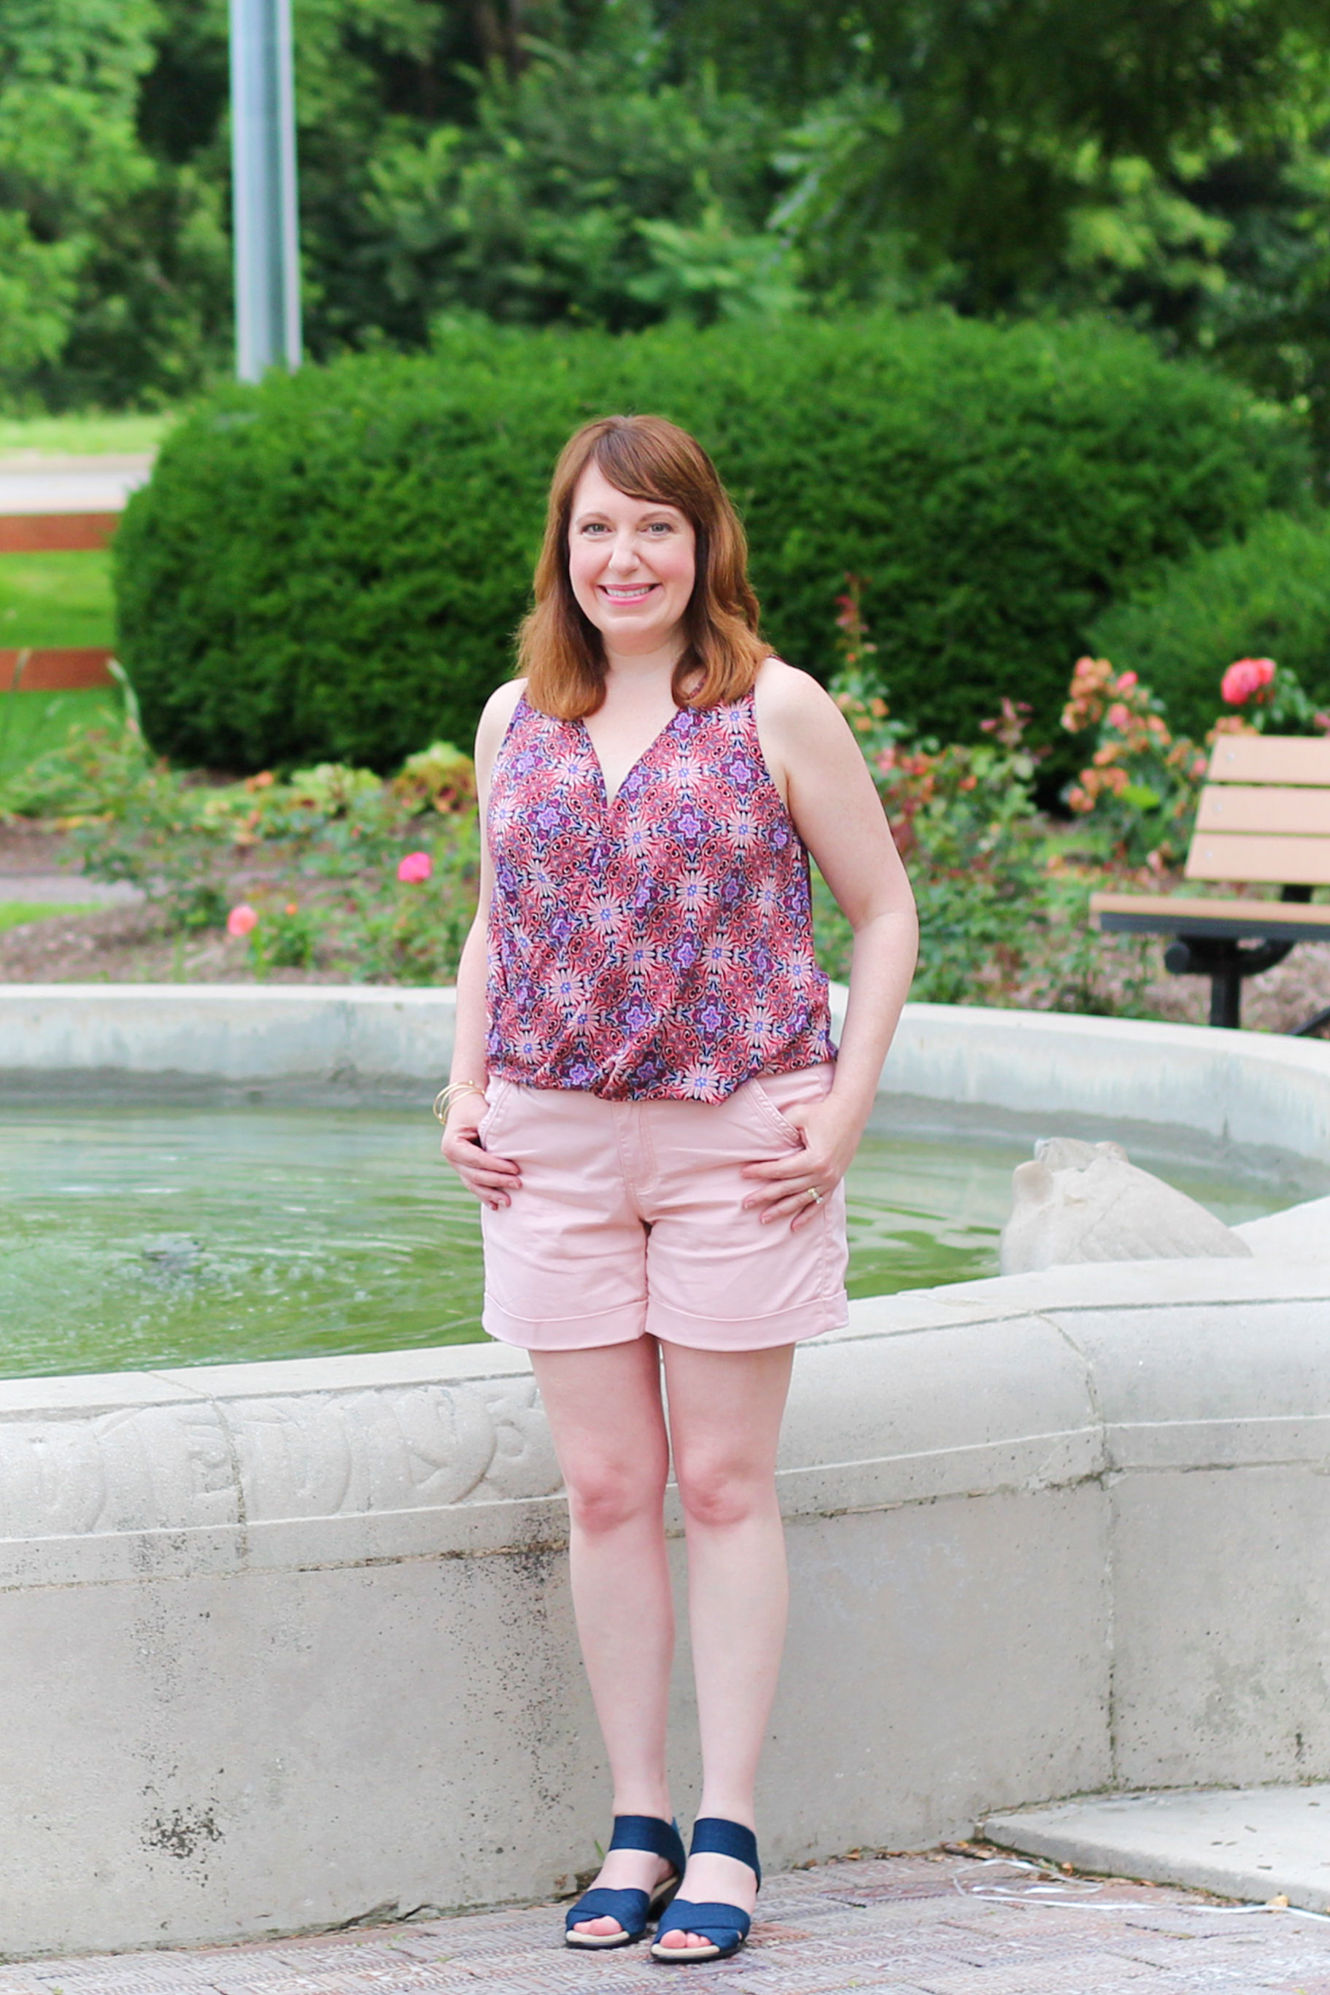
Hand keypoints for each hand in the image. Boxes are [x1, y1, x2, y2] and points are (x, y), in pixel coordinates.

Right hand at [440, 1094, 520, 1208]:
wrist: (465, 1103)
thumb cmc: (476, 1108)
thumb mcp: (482, 1117)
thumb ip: (492, 1134)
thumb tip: (512, 1151)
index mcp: (452, 1145)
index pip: (477, 1160)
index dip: (496, 1166)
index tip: (515, 1169)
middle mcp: (451, 1158)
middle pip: (475, 1175)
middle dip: (498, 1181)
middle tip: (518, 1184)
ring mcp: (456, 1166)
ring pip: (474, 1184)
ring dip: (491, 1194)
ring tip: (508, 1202)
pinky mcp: (464, 1169)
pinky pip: (474, 1185)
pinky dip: (485, 1195)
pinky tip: (495, 1206)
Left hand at [740, 1092, 861, 1228]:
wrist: (851, 1111)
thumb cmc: (821, 1110)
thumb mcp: (798, 1115)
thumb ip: (779, 1130)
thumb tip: (759, 1143)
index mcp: (814, 1159)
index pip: (781, 1170)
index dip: (760, 1172)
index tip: (743, 1173)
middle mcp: (823, 1174)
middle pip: (787, 1188)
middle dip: (764, 1196)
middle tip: (745, 1204)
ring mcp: (830, 1180)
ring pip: (801, 1200)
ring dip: (782, 1210)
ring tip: (763, 1218)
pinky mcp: (835, 1181)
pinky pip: (819, 1203)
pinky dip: (806, 1215)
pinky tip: (794, 1226)